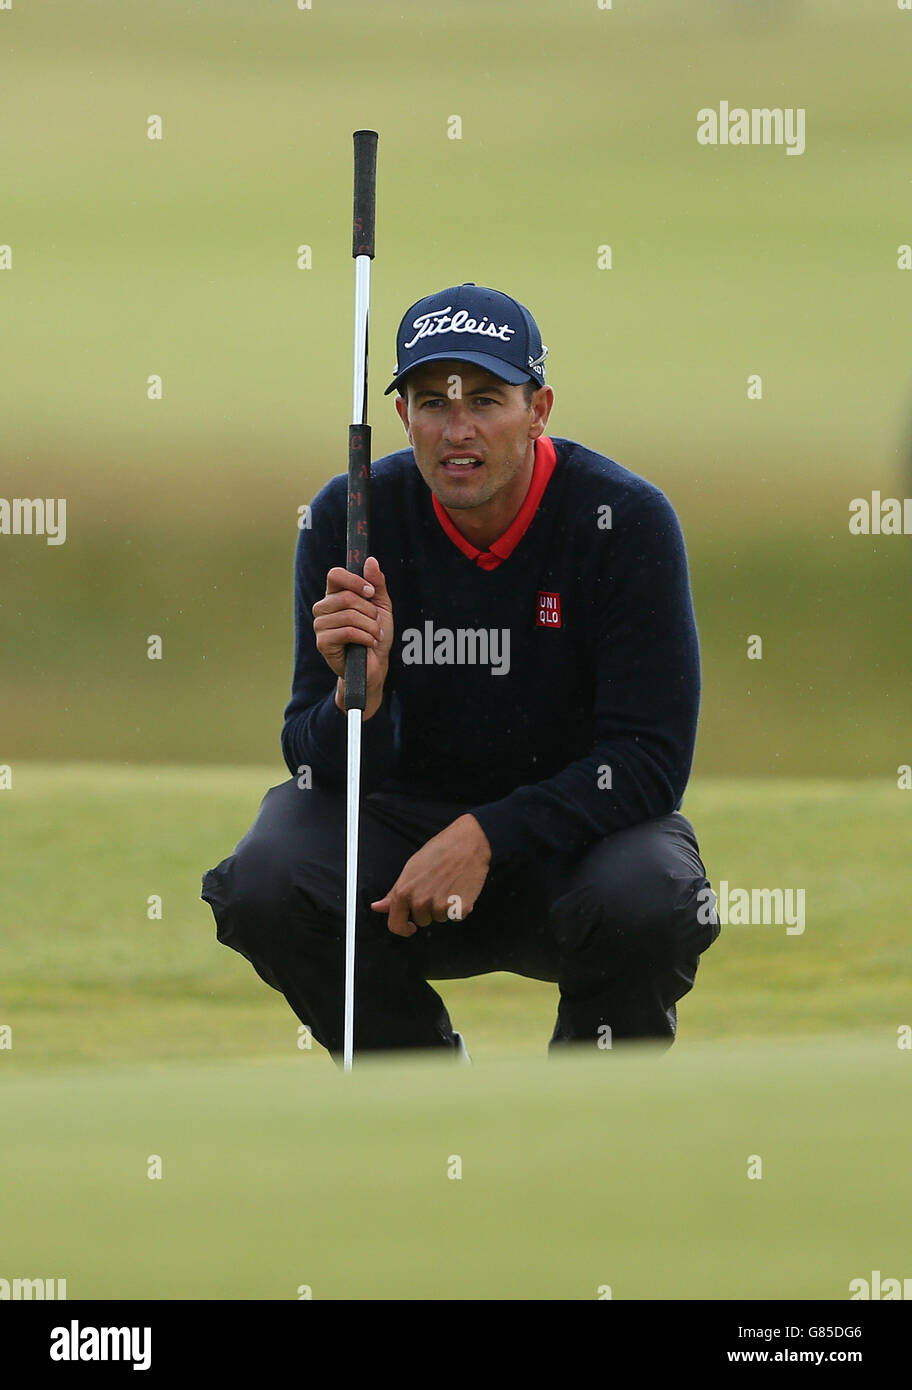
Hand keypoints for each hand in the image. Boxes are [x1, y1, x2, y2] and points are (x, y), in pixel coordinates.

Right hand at [312, 556, 393, 715]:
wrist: (374, 665)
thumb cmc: (376, 635)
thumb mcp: (381, 606)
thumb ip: (377, 584)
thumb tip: (370, 561)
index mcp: (335, 595)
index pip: (335, 575)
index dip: (354, 580)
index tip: (370, 592)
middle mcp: (323, 608)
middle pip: (346, 597)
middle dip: (369, 611)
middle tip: (376, 623)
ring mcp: (320, 625)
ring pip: (349, 615)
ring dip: (370, 626)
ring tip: (375, 635)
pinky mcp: (322, 642)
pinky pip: (347, 631)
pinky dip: (365, 637)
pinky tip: (369, 643)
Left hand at [371, 815, 491, 936]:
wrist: (468, 843)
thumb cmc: (439, 851)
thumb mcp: (410, 869)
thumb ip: (394, 892)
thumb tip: (377, 907)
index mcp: (404, 892)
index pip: (396, 925)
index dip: (403, 928)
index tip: (410, 926)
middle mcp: (420, 901)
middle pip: (421, 921)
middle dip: (428, 909)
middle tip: (436, 887)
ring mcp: (440, 906)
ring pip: (439, 918)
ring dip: (444, 907)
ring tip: (449, 884)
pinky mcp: (459, 909)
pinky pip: (456, 917)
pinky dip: (459, 907)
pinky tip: (460, 888)